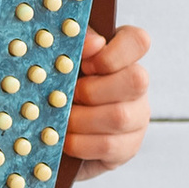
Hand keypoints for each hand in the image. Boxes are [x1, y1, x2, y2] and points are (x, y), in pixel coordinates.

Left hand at [65, 19, 149, 170]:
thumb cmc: (56, 90)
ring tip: (60, 120)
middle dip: (92, 90)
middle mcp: (136, 85)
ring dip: (81, 119)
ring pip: (120, 116)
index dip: (114, 52)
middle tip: (66, 96)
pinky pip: (109, 145)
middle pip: (135, 80)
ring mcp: (137, 116)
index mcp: (121, 57)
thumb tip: (92, 42)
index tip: (86, 64)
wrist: (50, 134)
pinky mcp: (128, 146)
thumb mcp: (61, 64)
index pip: (137, 41)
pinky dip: (81, 143)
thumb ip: (74, 45)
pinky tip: (64, 141)